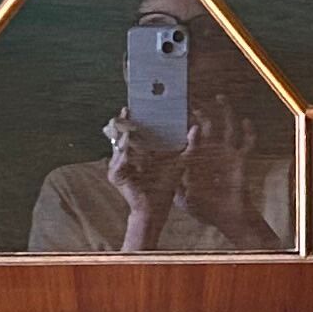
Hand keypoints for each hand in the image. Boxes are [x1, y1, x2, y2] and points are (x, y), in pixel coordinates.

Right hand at [102, 109, 183, 253]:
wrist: (156, 208)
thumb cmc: (166, 185)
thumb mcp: (181, 162)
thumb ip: (190, 145)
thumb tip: (196, 127)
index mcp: (141, 148)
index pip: (136, 127)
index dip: (135, 115)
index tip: (141, 103)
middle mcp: (126, 153)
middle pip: (122, 132)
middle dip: (124, 120)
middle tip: (129, 108)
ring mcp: (118, 164)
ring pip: (117, 143)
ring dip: (121, 132)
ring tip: (127, 121)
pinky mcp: (116, 175)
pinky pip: (118, 161)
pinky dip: (122, 153)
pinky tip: (127, 144)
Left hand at [178, 93, 264, 245]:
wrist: (227, 218)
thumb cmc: (206, 208)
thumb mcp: (182, 197)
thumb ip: (169, 185)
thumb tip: (154, 178)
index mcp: (198, 158)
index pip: (189, 135)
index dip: (183, 122)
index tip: (175, 108)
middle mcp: (213, 152)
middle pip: (207, 125)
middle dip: (201, 110)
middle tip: (193, 97)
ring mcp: (227, 154)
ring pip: (227, 127)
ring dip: (225, 112)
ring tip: (219, 97)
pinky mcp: (240, 161)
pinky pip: (248, 144)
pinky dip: (250, 133)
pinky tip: (246, 121)